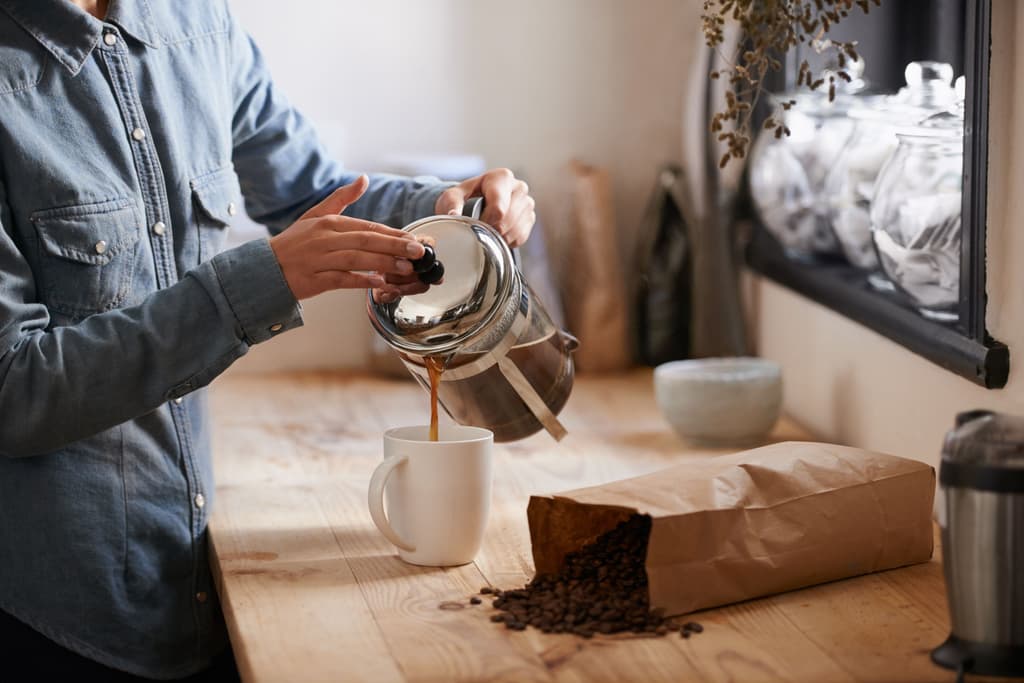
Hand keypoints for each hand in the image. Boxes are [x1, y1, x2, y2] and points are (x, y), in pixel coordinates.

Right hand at [270, 175, 425, 300]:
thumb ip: (341, 198)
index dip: (393, 233)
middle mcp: (325, 238)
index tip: (414, 238)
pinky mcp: (313, 280)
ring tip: (406, 267)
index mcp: (329, 223)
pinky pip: (341, 279)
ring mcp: (319, 259)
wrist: (265, 269)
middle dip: (395, 245)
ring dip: (383, 262)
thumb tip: (363, 179)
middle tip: (418, 251)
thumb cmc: (294, 243)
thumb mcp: (315, 215)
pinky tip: (378, 282)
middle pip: (366, 239)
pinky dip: (360, 279)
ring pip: (356, 258)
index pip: (368, 226)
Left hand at [434, 168, 535, 247]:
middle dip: (492, 230)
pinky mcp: (530, 218)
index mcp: (502, 177)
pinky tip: (497, 235)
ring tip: (488, 233)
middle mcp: (519, 187)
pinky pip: (521, 236)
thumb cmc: (466, 197)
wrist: (477, 201)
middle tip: (480, 231)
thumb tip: (454, 215)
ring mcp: (527, 203)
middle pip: (508, 219)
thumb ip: (452, 203)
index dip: (486, 222)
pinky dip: (508, 241)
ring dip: (500, 237)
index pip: (499, 208)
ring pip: (516, 229)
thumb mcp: (453, 196)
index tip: (476, 226)